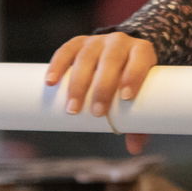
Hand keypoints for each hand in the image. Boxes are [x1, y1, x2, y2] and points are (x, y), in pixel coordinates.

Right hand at [45, 32, 157, 152]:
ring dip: (78, 83)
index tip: (126, 98)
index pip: (139, 59)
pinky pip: (66, 51)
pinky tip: (51, 82)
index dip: (133, 75)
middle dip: (103, 87)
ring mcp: (97, 41)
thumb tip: (134, 149)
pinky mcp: (78, 43)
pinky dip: (57, 66)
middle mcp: (120, 42)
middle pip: (111, 61)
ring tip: (72, 108)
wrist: (120, 52)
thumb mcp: (140, 94)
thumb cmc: (131, 80)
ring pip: (86, 57)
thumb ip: (139, 120)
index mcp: (141, 51)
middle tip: (96, 112)